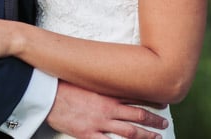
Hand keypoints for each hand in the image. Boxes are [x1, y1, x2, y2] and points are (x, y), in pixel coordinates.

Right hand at [46, 81, 166, 138]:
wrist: (45, 95)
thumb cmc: (62, 84)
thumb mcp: (84, 78)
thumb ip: (99, 80)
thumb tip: (109, 77)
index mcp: (106, 92)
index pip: (135, 95)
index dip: (151, 99)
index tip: (162, 101)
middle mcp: (107, 108)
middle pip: (137, 115)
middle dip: (154, 120)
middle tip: (165, 123)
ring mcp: (99, 123)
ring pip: (130, 132)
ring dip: (146, 136)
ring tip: (157, 138)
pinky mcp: (89, 135)